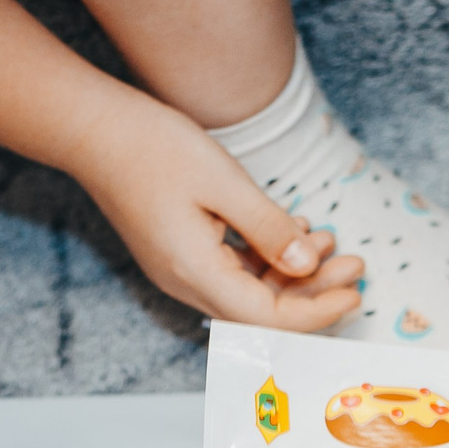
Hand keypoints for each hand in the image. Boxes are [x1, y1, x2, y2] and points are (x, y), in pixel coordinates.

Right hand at [66, 88, 364, 330]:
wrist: (91, 129)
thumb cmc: (153, 147)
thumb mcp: (224, 182)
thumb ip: (268, 228)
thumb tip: (308, 265)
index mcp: (197, 273)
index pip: (270, 318)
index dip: (319, 312)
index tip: (355, 292)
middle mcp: (188, 283)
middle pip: (264, 312)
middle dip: (315, 292)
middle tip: (356, 265)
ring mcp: (182, 270)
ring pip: (251, 291)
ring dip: (295, 272)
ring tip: (331, 241)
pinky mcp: (181, 254)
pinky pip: (234, 270)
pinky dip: (269, 257)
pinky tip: (295, 229)